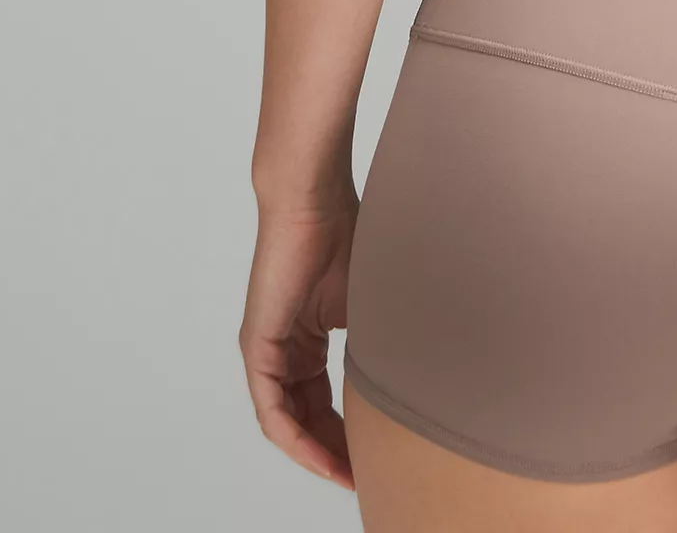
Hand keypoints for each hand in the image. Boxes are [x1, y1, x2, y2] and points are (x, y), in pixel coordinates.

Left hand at [239, 196, 357, 488]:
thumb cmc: (346, 234)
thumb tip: (417, 373)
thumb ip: (378, 340)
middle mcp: (283, 351)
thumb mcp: (369, 302)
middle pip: (305, 419)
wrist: (314, 199)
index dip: (347, 434)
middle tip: (363, 477)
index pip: (324, 402)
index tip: (375, 457)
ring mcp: (267, 351)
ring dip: (316, 453)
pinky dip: (295, 438)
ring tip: (347, 475)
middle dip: (334, 452)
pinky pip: (272, 409)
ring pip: (287, 421)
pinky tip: (321, 455)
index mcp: (307, 341)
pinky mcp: (258, 346)